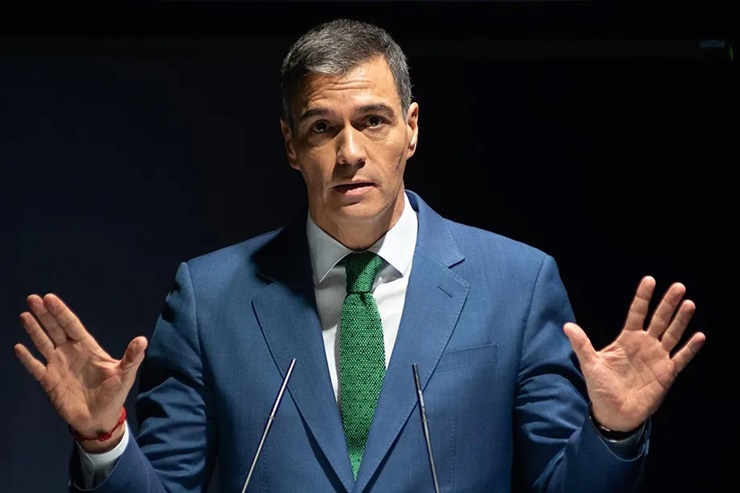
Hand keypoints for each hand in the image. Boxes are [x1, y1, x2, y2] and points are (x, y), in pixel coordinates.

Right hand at [14, 293, 146, 449]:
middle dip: (44, 314)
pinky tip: (18, 347)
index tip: (49, 298)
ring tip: (24, 315)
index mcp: (88, 347)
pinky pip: (35, 367)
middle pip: (55, 329)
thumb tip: (143, 340)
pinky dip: (27, 358)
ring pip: (43, 343)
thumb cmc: (114, 395)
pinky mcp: (48, 382)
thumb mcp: (125, 375)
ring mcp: (58, 366)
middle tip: (32, 298)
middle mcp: (70, 352)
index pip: (72, 325)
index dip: (61, 312)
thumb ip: (132, 357)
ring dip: (33, 330)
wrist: (100, 420)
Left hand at [563, 276, 705, 431]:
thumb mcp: (590, 364)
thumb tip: (567, 326)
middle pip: (659, 320)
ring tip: (688, 303)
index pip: (637, 313)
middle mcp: (644, 345)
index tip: (650, 280)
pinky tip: (699, 336)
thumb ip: (582, 344)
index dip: (643, 297)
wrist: (614, 413)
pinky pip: (681, 358)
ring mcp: (657, 358)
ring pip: (672, 334)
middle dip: (668, 304)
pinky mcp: (667, 374)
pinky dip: (690, 348)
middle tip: (678, 286)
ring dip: (681, 320)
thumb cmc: (601, 387)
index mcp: (627, 339)